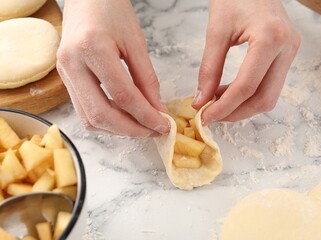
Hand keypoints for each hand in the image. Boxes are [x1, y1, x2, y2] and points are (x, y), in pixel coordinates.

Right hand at [57, 0, 168, 136]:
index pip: (123, 96)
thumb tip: (158, 110)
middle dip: (131, 130)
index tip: (164, 125)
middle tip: (153, 131)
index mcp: (92, 49)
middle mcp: (72, 65)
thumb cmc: (112, 10)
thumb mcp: (136, 41)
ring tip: (141, 126)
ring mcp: (64, 74)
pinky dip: (106, 121)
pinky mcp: (65, 79)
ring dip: (118, 129)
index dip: (146, 116)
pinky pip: (84, 111)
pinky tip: (124, 117)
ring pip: (89, 119)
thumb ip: (147, 79)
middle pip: (101, 115)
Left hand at [192, 0, 300, 123]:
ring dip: (242, 106)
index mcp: (271, 38)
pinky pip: (269, 85)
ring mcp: (290, 52)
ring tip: (216, 102)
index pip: (247, 86)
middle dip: (235, 112)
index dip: (224, 107)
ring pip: (269, 96)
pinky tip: (228, 92)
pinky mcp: (287, 54)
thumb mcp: (216, 31)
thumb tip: (201, 101)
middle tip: (211, 115)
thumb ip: (208, 69)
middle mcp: (287, 48)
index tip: (205, 117)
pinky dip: (248, 95)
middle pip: (264, 98)